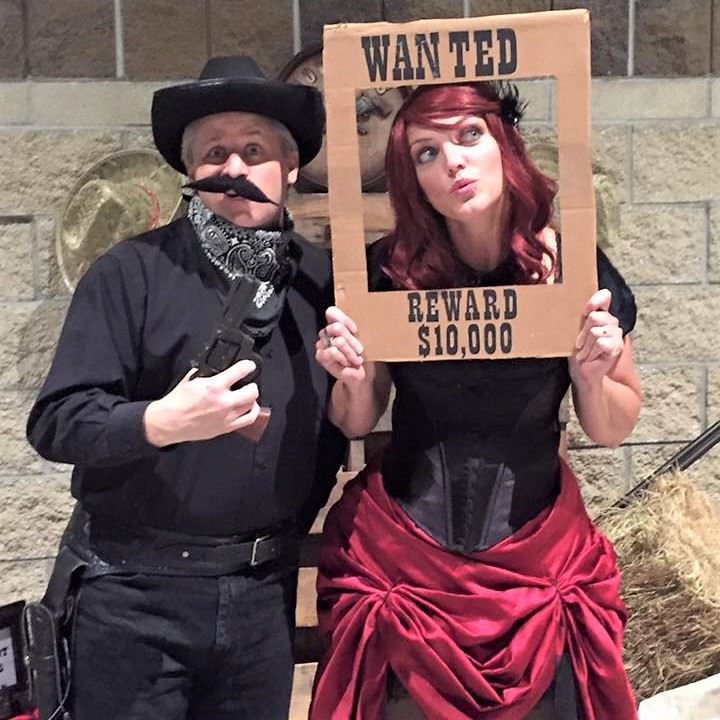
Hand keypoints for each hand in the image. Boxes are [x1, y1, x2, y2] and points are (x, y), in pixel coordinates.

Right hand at [144, 359, 259, 446]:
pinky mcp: (226, 428)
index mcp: (213, 387)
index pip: (240, 372)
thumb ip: (207, 372)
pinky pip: (248, 420)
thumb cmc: (177, 402)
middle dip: (252, 384)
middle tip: (248, 383)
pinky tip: (248, 408)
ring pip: (252, 406)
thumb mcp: (191, 379)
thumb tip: (217, 368)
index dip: (248, 366)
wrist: (169, 422)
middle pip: (252, 391)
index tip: (249, 366)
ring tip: (247, 396)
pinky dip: (252, 412)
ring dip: (252, 399)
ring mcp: (226, 416)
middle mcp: (223, 402)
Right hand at [315, 306, 365, 383]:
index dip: (344, 320)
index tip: (355, 330)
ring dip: (351, 352)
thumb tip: (354, 322)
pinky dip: (344, 358)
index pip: (332, 312)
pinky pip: (333, 351)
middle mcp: (326, 332)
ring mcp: (322, 344)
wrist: (361, 373)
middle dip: (352, 341)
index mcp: (335, 324)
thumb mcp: (365, 338)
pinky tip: (347, 363)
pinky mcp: (320, 355)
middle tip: (360, 350)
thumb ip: (356, 327)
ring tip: (355, 359)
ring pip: (338, 341)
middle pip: (338, 328)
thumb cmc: (363, 355)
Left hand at [569, 289, 623, 386]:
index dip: (595, 301)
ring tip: (584, 352)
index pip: (604, 296)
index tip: (585, 312)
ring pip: (596, 332)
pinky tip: (591, 357)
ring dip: (585, 345)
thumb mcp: (574, 331)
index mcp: (600, 313)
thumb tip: (573, 304)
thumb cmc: (577, 350)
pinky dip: (591, 352)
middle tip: (579, 345)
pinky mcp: (618, 345)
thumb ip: (578, 317)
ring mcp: (616, 333)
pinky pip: (601, 343)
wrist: (584, 370)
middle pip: (594, 317)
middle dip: (582, 333)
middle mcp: (611, 321)